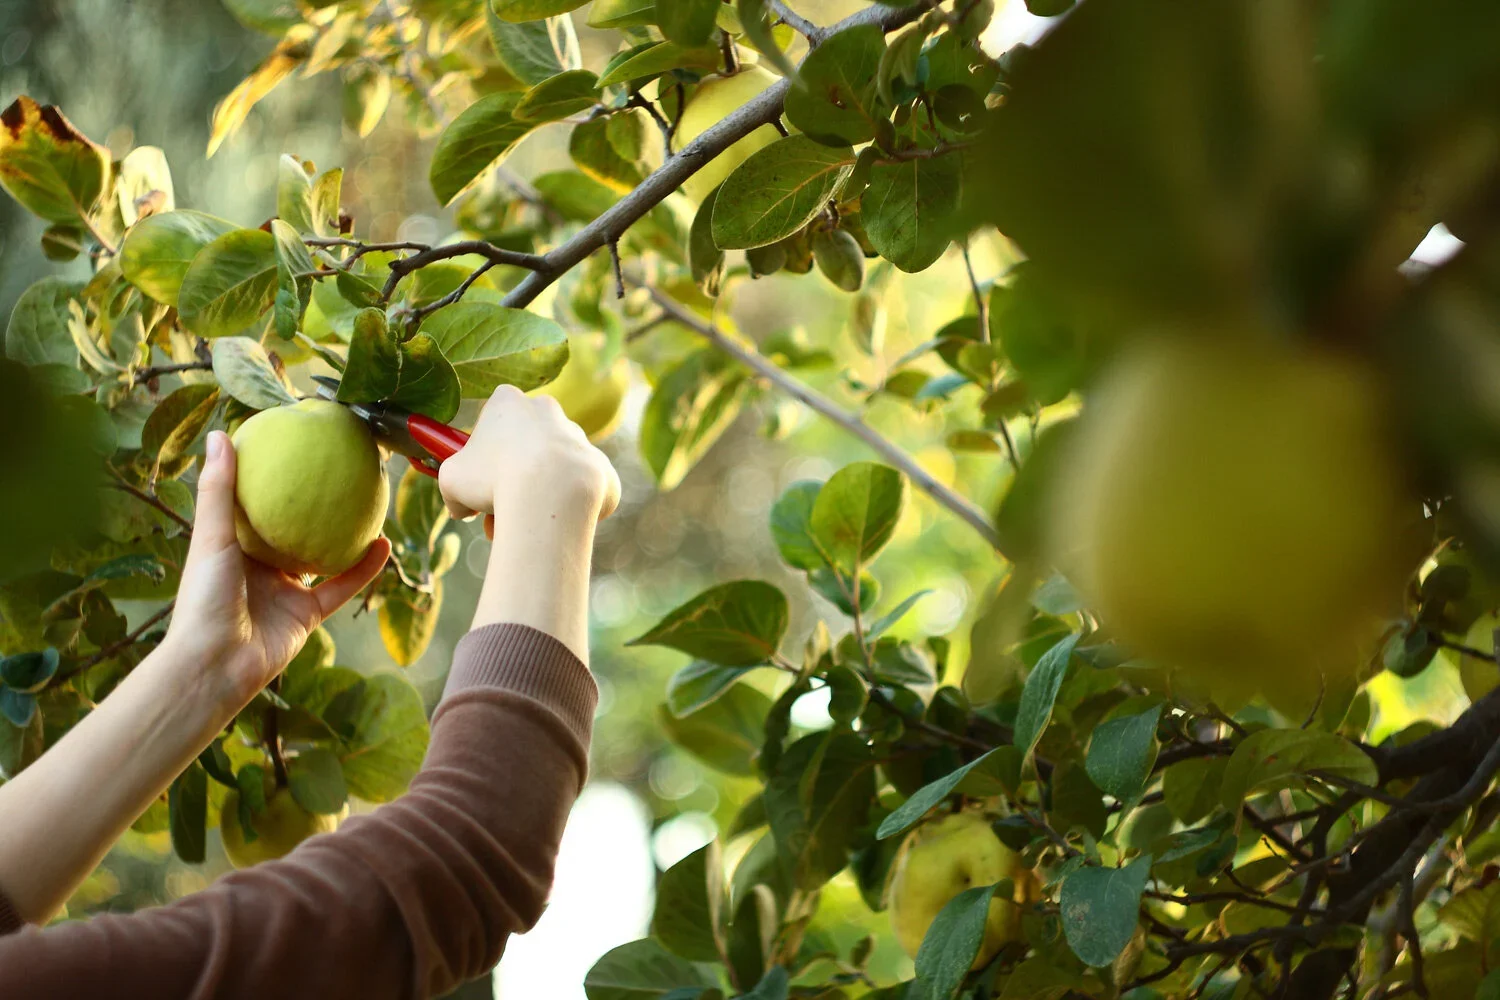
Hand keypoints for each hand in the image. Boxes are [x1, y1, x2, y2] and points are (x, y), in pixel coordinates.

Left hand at [166, 431, 390, 705]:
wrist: (215, 665)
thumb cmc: (203, 599)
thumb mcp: (212, 538)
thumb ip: (219, 489)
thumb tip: (221, 433)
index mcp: (234, 549)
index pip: (253, 508)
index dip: (270, 482)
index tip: (291, 450)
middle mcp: (260, 568)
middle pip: (291, 531)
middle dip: (313, 507)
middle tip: (338, 473)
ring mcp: (285, 592)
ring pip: (322, 558)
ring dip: (345, 536)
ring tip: (371, 505)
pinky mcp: (308, 615)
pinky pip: (341, 587)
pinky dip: (364, 569)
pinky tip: (383, 545)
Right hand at [438, 385, 620, 533]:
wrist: (550, 494)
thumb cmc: (494, 479)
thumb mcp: (451, 481)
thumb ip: (452, 488)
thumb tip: (460, 508)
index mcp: (509, 403)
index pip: (492, 420)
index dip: (483, 453)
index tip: (479, 480)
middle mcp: (548, 412)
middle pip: (525, 446)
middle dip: (511, 478)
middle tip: (499, 509)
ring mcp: (579, 438)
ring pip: (553, 470)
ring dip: (538, 494)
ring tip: (524, 522)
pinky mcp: (602, 467)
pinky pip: (581, 489)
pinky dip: (568, 506)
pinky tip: (555, 522)